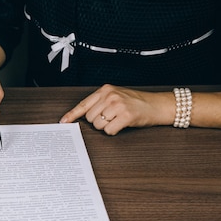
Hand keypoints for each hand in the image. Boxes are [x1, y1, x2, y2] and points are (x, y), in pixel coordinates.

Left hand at [59, 84, 174, 134]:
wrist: (158, 105)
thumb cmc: (136, 102)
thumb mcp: (116, 96)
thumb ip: (101, 102)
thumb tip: (84, 116)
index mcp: (106, 90)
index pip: (84, 104)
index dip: (72, 115)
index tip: (63, 122)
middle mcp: (110, 96)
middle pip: (90, 118)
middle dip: (98, 122)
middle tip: (112, 118)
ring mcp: (118, 105)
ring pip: (98, 125)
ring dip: (106, 127)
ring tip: (118, 120)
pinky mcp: (125, 116)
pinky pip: (109, 130)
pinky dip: (114, 131)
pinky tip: (122, 125)